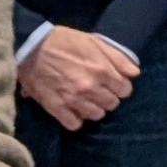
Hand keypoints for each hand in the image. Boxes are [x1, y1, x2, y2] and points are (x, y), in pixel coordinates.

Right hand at [20, 26, 139, 129]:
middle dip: (108, 97)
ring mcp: (74, 100)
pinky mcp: (57, 108)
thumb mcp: (95, 41)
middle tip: (99, 91)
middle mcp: (91, 89)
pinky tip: (74, 110)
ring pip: (96, 115)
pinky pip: (75, 124)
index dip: (120, 86)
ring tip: (86, 100)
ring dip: (94, 108)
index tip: (113, 83)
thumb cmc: (65, 41)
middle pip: (112, 104)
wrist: (32, 47)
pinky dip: (76, 119)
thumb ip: (118, 58)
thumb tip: (134, 73)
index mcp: (102, 71)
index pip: (125, 90)